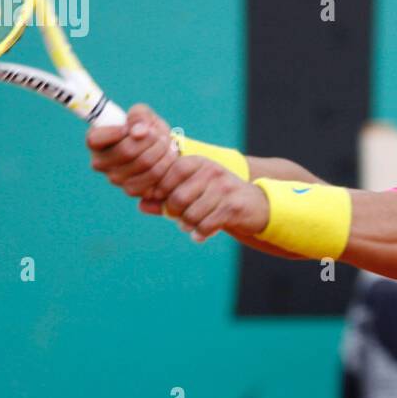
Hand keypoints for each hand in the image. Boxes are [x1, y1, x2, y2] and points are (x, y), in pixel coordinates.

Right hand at [85, 103, 178, 197]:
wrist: (161, 147)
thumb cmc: (146, 128)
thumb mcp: (143, 114)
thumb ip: (138, 116)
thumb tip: (138, 132)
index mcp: (95, 141)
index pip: (95, 139)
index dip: (116, 131)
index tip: (130, 127)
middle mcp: (100, 162)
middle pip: (127, 151)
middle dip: (151, 139)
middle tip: (159, 134)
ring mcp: (115, 179)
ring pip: (145, 164)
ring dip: (162, 150)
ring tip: (166, 143)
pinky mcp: (133, 190)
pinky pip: (154, 178)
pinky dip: (166, 164)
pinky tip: (168, 156)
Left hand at [141, 155, 269, 241]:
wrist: (256, 206)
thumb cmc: (218, 198)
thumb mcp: (193, 192)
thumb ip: (166, 198)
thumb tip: (141, 205)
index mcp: (200, 162)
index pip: (170, 172)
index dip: (161, 190)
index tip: (162, 201)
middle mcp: (212, 171)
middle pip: (178, 197)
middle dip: (173, 213)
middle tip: (178, 218)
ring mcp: (224, 188)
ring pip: (191, 214)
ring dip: (187, 225)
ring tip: (190, 226)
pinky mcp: (233, 206)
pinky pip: (206, 225)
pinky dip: (200, 233)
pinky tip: (200, 235)